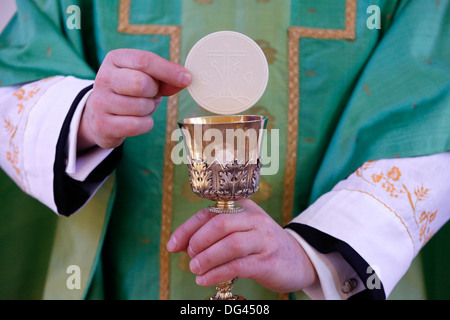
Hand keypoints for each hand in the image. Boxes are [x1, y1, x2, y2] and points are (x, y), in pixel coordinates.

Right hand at [78, 49, 191, 149]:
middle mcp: (104, 78)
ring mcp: (100, 102)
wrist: (99, 116)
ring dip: (148, 109)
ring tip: (140, 107)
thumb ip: (165, 77)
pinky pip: (137, 125)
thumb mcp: (145, 78)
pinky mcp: (103, 124)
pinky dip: (145, 124)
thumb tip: (186, 79)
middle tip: (149, 95)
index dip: (168, 70)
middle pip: (141, 83)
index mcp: (115, 59)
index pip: (144, 60)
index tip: (187, 78)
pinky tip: (137, 121)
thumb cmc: (129, 92)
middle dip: (153, 92)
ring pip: (141, 106)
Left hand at [167, 199, 317, 292]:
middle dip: (198, 241)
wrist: (298, 260)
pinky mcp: (268, 260)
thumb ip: (213, 235)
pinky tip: (205, 279)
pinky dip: (217, 273)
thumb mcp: (240, 233)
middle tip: (190, 256)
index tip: (172, 246)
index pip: (210, 213)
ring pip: (230, 244)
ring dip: (206, 258)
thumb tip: (179, 245)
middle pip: (220, 223)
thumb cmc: (261, 245)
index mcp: (244, 208)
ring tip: (195, 269)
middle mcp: (255, 219)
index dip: (187, 229)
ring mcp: (264, 239)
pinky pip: (238, 265)